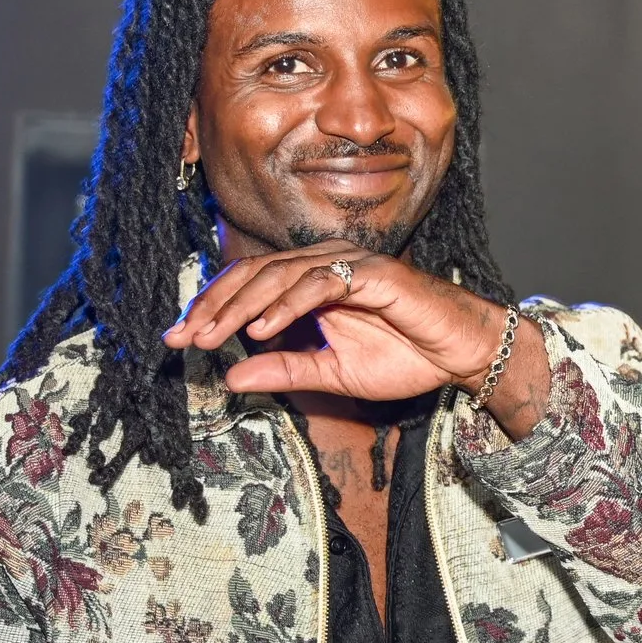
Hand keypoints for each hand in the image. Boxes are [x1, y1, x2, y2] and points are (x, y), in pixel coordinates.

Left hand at [162, 242, 509, 403]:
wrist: (463, 353)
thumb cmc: (406, 357)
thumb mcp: (332, 375)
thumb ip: (285, 372)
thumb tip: (232, 379)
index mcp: (311, 281)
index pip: (249, 284)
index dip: (211, 308)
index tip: (178, 339)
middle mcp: (324, 263)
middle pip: (254, 274)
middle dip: (214, 307)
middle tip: (184, 338)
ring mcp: (348, 264)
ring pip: (279, 274)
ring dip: (242, 307)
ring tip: (214, 337)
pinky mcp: (372, 274)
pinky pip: (319, 284)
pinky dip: (287, 305)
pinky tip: (262, 329)